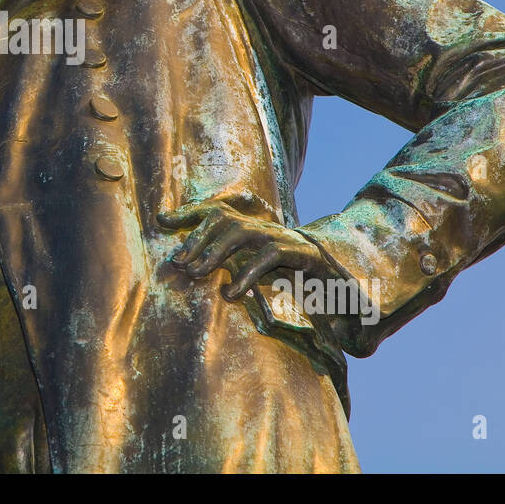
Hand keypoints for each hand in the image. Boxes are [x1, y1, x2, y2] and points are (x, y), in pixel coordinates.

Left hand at [157, 200, 333, 302]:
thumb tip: (191, 269)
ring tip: (197, 273)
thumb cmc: (294, 281)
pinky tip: (231, 292)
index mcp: (254, 229)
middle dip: (198, 239)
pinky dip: (246, 274)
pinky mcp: (301, 253)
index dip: (191, 213)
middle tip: (179, 263)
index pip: (218, 211)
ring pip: (243, 231)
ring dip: (215, 252)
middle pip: (226, 219)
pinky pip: (269, 256)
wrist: (342, 288)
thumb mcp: (256, 272)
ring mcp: (283, 236)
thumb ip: (229, 266)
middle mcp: (266, 228)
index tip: (162, 220)